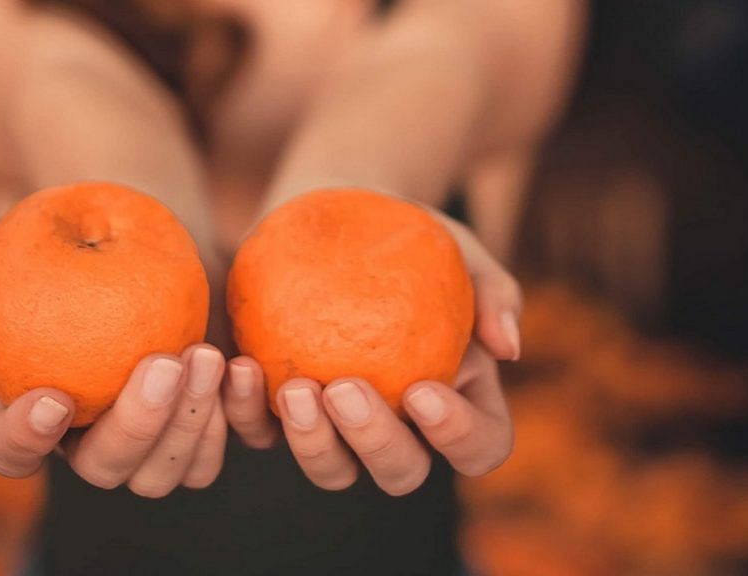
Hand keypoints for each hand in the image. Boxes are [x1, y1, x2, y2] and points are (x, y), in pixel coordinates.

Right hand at [0, 214, 227, 496]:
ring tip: (206, 355)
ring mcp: (144, 443)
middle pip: (102, 471)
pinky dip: (230, 422)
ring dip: (186, 429)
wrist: (150, 239)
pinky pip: (210, 454)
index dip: (23, 439)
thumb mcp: (22, 226)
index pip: (9, 451)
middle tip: (161, 362)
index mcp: (29, 408)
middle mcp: (86, 440)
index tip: (53, 394)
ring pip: (160, 476)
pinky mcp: (195, 429)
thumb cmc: (73, 237)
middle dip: (134, 429)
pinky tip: (239, 368)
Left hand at [222, 212, 519, 494]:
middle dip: (375, 445)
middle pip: (399, 472)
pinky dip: (246, 410)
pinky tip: (239, 368)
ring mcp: (336, 424)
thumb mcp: (457, 246)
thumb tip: (508, 347)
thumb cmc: (407, 232)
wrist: (331, 207)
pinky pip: (260, 431)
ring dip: (312, 444)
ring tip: (295, 389)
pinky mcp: (277, 407)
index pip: (476, 447)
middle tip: (344, 388)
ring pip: (331, 470)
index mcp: (455, 400)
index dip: (457, 438)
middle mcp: (398, 426)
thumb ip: (492, 291)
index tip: (423, 390)